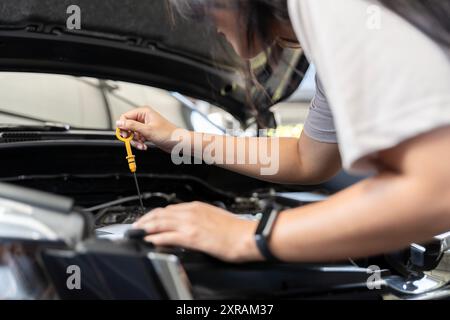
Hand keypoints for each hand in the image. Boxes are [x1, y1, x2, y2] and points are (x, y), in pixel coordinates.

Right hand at [116, 107, 178, 151]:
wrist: (178, 142)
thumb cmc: (168, 134)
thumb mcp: (147, 130)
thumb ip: (132, 126)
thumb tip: (119, 123)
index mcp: (144, 112)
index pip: (125, 117)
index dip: (123, 126)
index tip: (125, 135)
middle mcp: (144, 117)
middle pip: (127, 126)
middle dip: (129, 135)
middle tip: (133, 141)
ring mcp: (145, 126)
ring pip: (132, 133)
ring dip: (135, 141)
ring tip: (141, 145)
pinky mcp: (147, 133)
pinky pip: (138, 138)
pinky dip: (139, 143)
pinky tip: (144, 146)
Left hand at [133, 202, 263, 262]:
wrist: (249, 235)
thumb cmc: (236, 230)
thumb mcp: (214, 218)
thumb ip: (199, 219)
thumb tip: (190, 226)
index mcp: (197, 206)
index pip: (169, 209)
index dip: (155, 215)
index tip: (148, 220)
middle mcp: (192, 212)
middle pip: (161, 213)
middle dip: (145, 220)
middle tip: (136, 226)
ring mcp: (191, 223)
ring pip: (161, 222)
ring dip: (146, 227)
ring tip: (137, 232)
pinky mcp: (192, 236)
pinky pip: (168, 236)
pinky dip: (156, 238)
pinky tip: (149, 240)